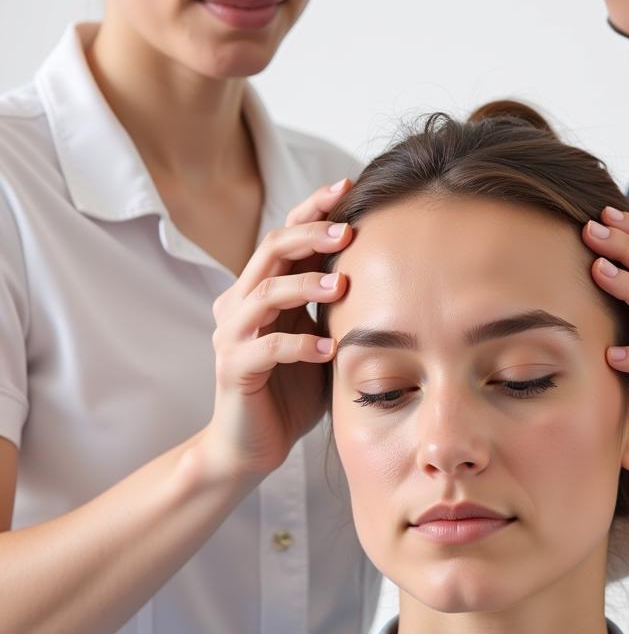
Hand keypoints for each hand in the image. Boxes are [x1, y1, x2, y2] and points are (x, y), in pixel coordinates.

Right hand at [199, 180, 353, 480]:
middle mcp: (240, 303)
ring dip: (304, 284)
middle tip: (349, 231)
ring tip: (343, 287)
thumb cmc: (291, 392)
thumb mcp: (320, 340)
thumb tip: (392, 274)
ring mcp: (232, 334)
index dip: (313, 209)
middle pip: (270, 249)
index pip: (285, 236)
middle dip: (310, 234)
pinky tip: (328, 348)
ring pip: (263, 291)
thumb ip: (337, 309)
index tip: (348, 188)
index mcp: (262, 290)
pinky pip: (265, 347)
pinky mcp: (233, 368)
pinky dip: (298, 344)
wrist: (251, 445)